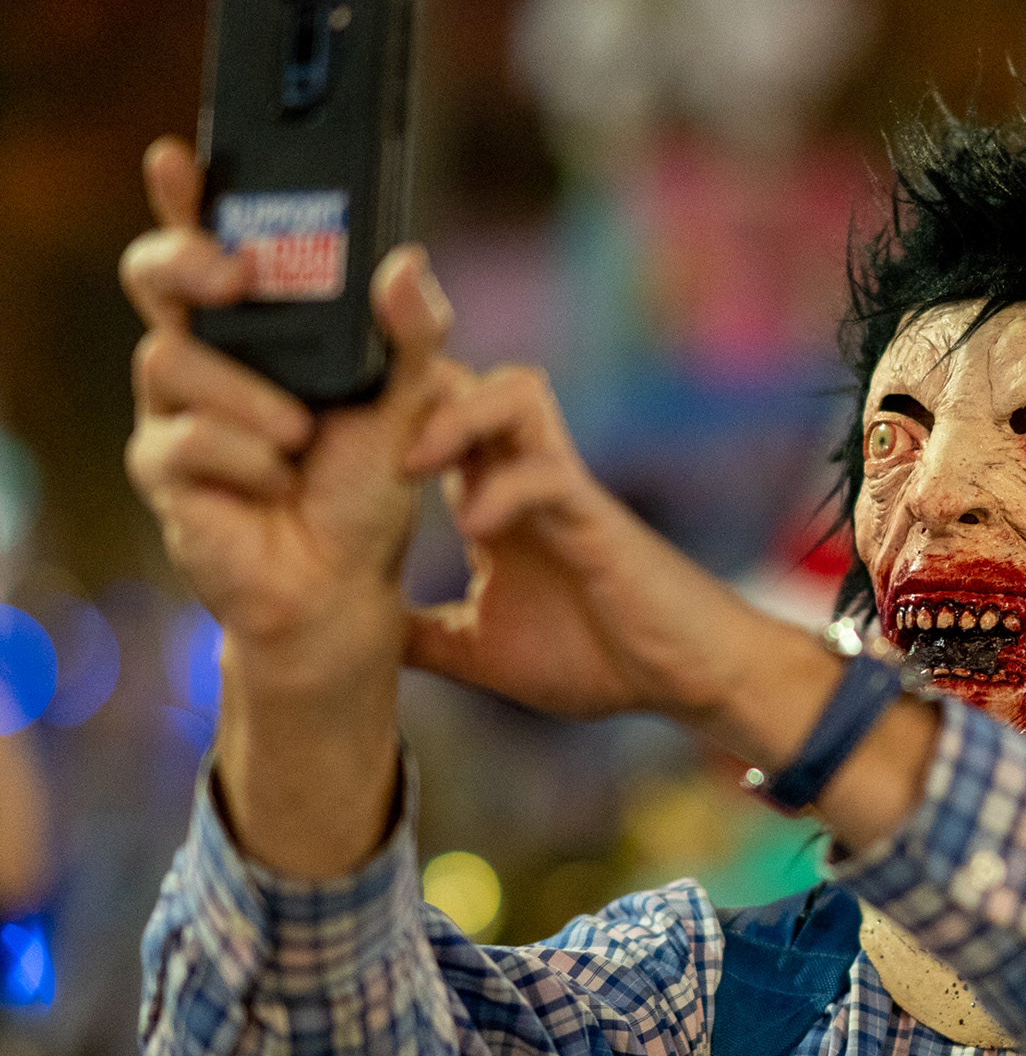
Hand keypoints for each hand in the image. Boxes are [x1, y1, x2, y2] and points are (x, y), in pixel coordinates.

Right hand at [122, 138, 450, 690]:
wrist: (345, 584)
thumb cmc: (369, 483)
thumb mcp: (411, 399)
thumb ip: (415, 330)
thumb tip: (406, 261)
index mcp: (263, 322)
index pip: (212, 238)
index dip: (187, 195)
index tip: (178, 156)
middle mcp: (208, 351)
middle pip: (158, 275)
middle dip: (187, 260)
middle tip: (236, 274)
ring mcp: (176, 408)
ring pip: (174, 360)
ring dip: (249, 398)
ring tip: (299, 435)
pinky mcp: (163, 468)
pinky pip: (185, 437)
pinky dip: (245, 458)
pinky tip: (275, 481)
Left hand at [401, 364, 940, 850]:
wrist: (680, 678)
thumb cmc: (596, 656)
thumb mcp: (478, 650)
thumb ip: (420, 634)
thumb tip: (350, 637)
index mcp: (489, 498)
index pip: (425, 420)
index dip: (374, 411)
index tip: (314, 434)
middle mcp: (520, 476)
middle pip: (461, 377)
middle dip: (406, 383)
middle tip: (349, 425)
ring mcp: (560, 486)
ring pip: (513, 391)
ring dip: (457, 416)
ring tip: (411, 465)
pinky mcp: (594, 515)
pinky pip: (546, 472)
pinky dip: (505, 492)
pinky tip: (475, 533)